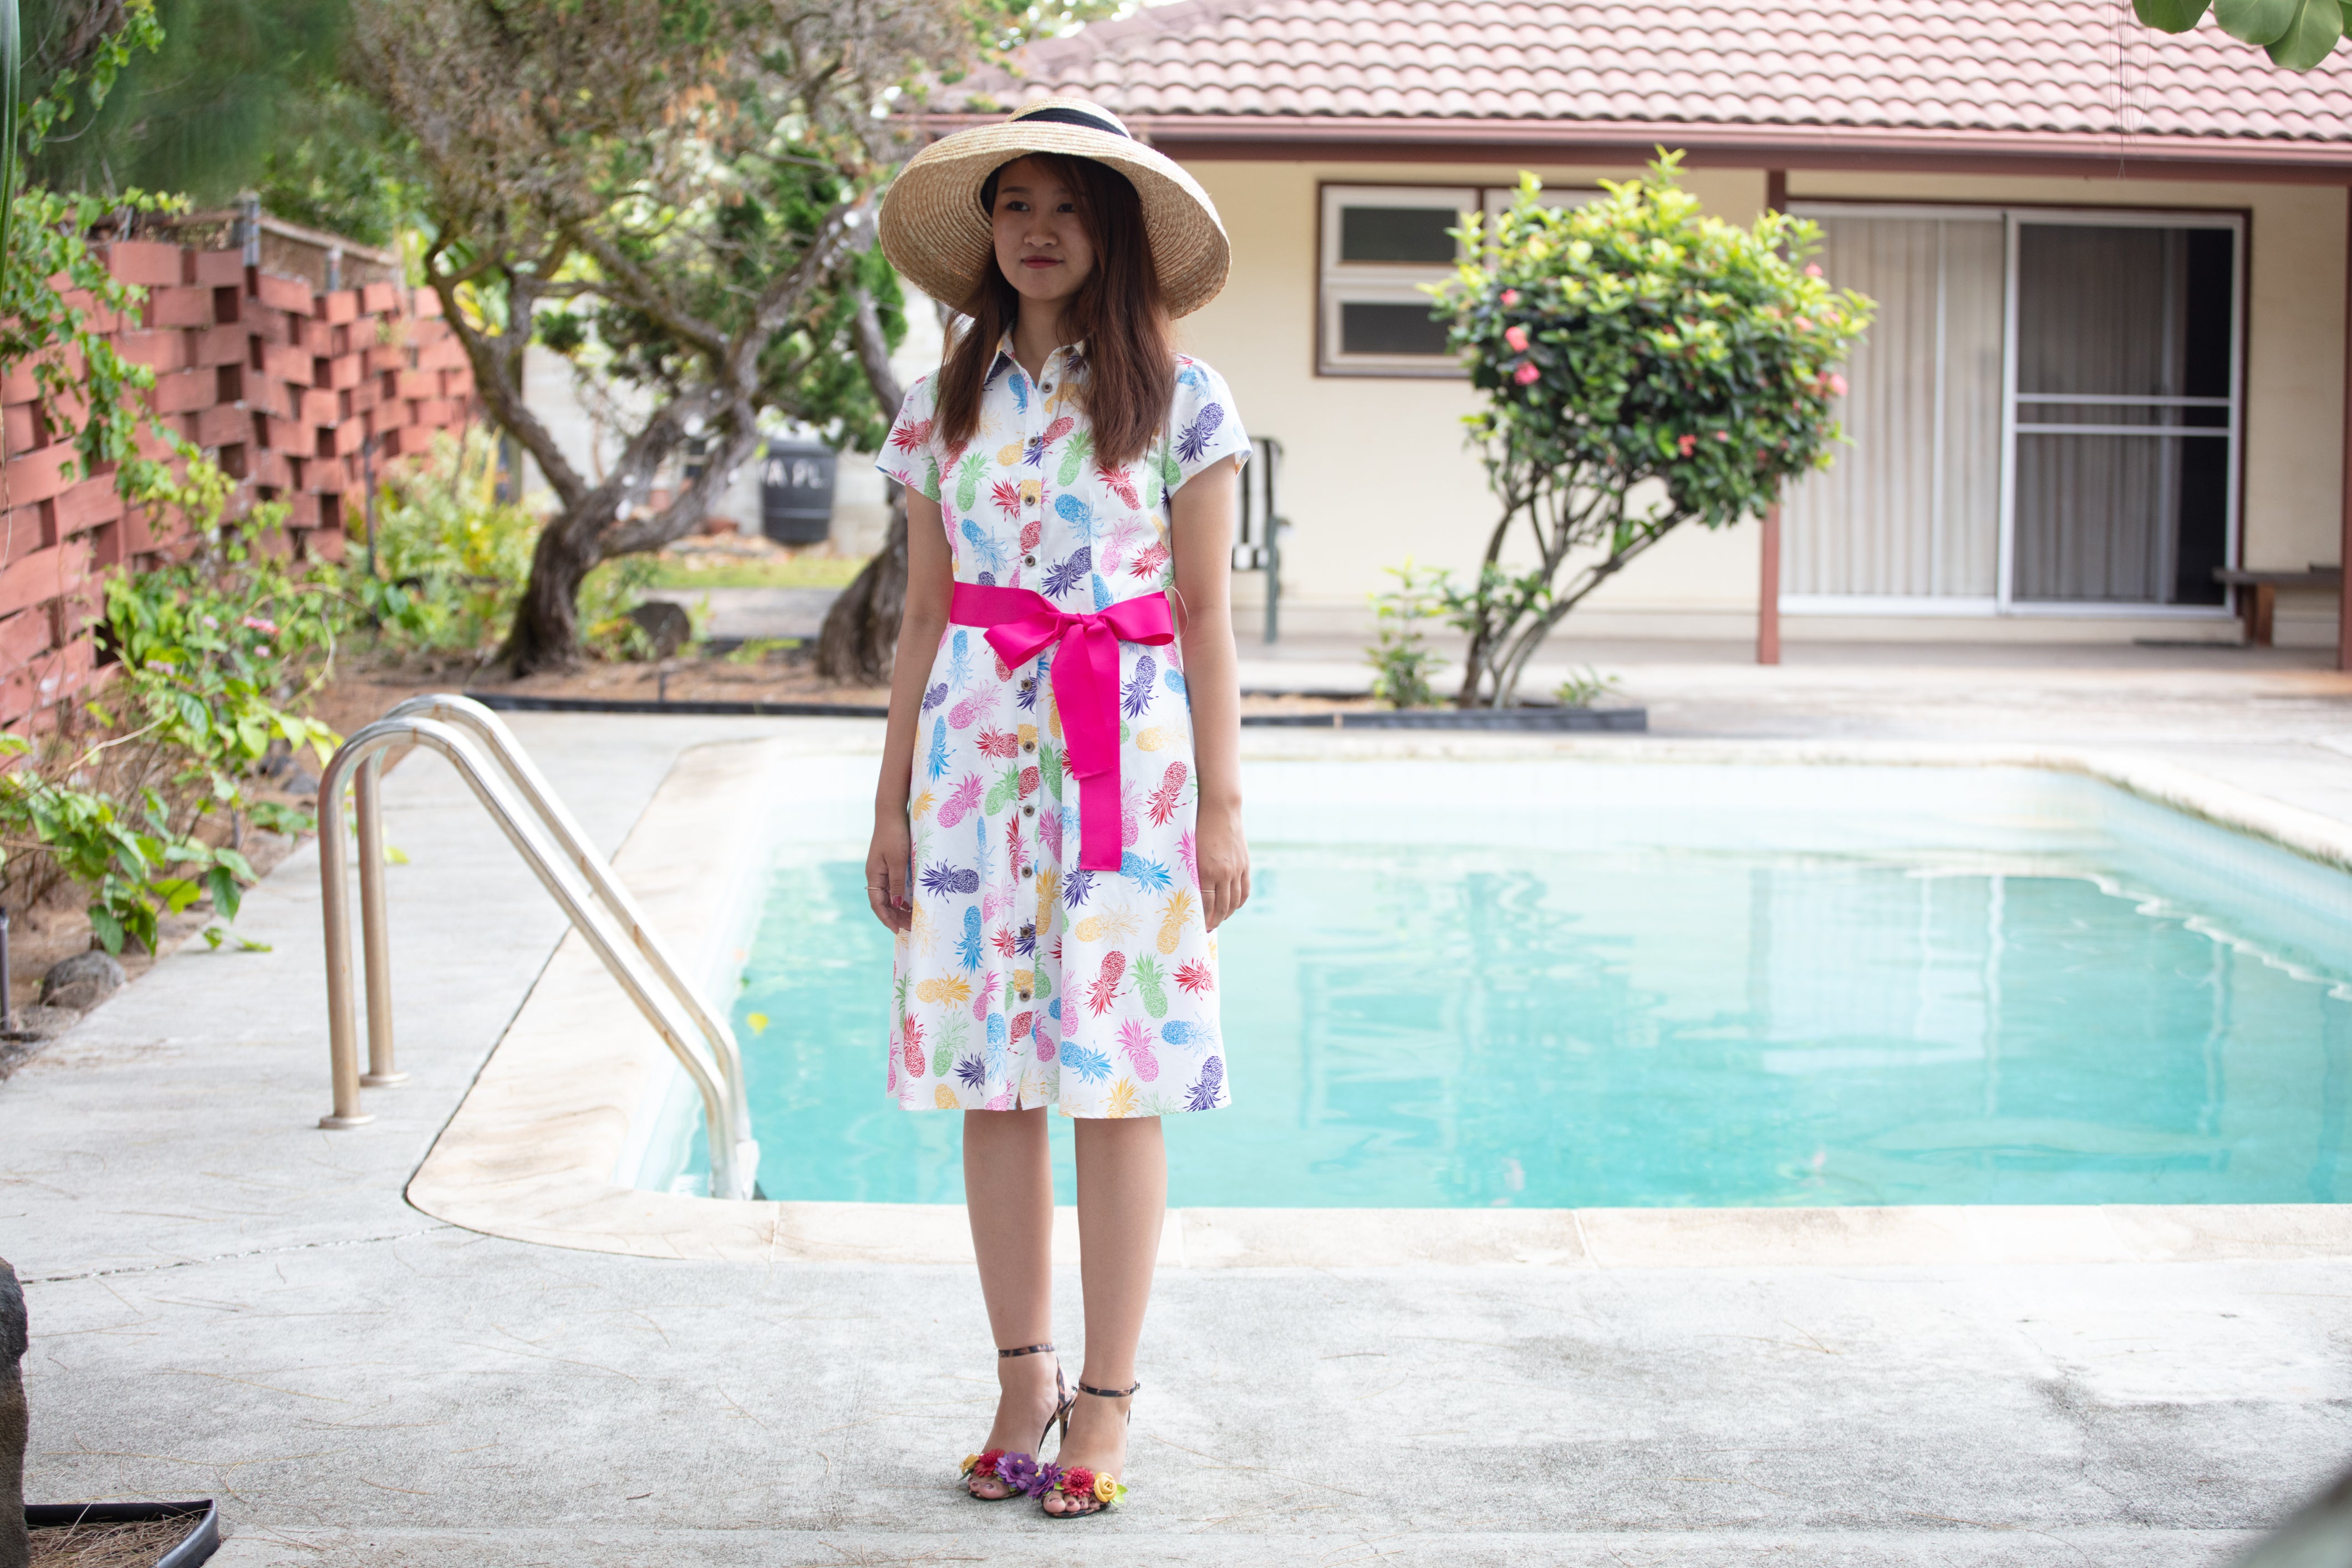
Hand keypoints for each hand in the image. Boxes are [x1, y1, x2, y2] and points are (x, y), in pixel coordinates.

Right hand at [866, 812, 912, 933]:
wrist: (892, 814)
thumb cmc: (895, 835)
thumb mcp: (898, 860)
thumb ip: (897, 883)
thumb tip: (898, 905)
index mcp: (874, 875)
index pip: (878, 904)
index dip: (887, 919)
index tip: (898, 931)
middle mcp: (875, 876)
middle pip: (883, 903)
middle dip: (895, 917)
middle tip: (911, 928)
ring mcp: (881, 871)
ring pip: (888, 896)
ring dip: (898, 909)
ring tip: (912, 920)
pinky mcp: (889, 866)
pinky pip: (893, 887)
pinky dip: (901, 898)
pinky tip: (911, 903)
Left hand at [1195, 803, 1250, 932]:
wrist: (1220, 809)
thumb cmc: (1198, 827)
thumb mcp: (1190, 852)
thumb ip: (1192, 872)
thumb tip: (1191, 893)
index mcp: (1207, 871)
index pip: (1207, 905)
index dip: (1204, 919)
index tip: (1199, 928)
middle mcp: (1224, 873)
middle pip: (1222, 907)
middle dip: (1215, 921)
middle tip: (1208, 929)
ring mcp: (1237, 869)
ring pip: (1235, 901)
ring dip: (1228, 914)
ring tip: (1220, 920)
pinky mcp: (1245, 864)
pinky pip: (1244, 890)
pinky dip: (1239, 902)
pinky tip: (1233, 906)